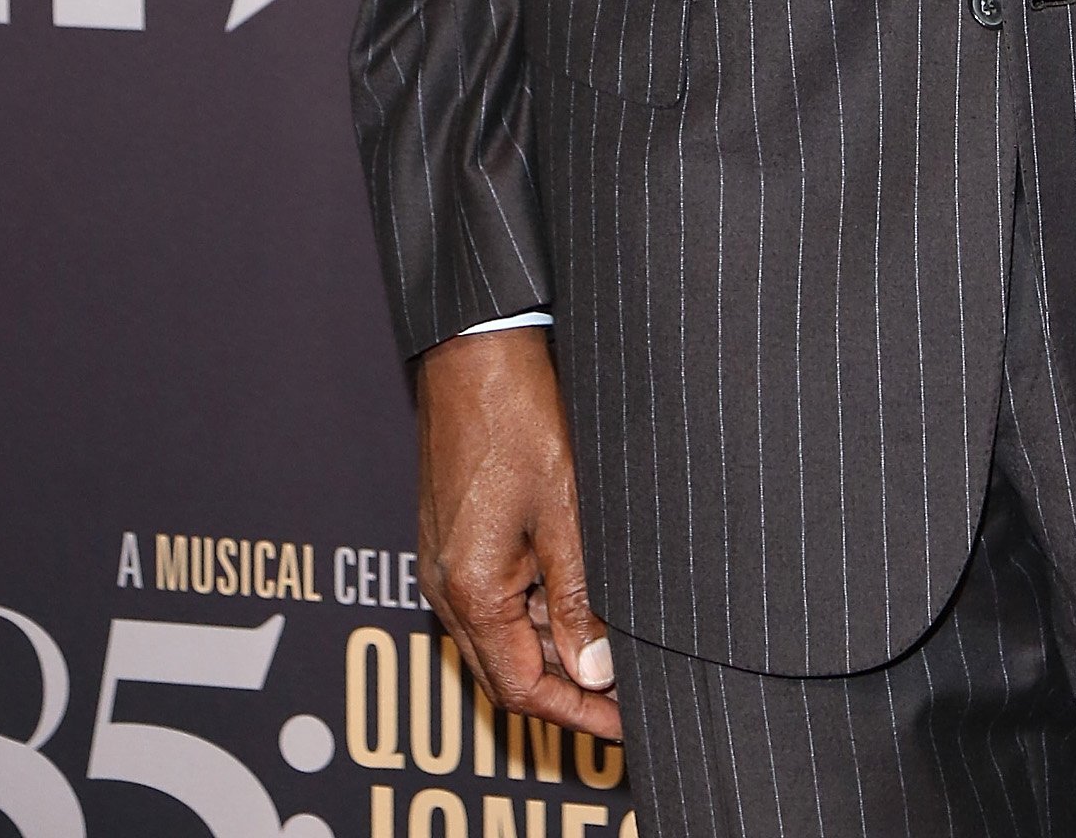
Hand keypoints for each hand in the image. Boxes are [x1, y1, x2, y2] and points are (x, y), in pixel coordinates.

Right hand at [414, 326, 622, 740]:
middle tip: (628, 698)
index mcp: (471, 591)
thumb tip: (595, 669)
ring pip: (501, 635)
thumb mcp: (565, 509)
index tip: (624, 726)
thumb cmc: (518, 417)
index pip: (522, 688)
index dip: (577, 714)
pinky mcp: (454, 535)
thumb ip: (578, 595)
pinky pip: (492, 598)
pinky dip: (534, 611)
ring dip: (553, 649)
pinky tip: (577, 599)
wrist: (474, 349)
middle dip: (568, 692)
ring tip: (614, 652)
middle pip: (508, 670)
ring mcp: (446, 561)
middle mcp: (447, 587)